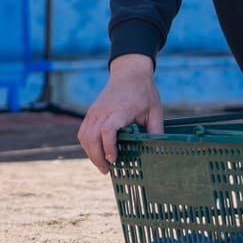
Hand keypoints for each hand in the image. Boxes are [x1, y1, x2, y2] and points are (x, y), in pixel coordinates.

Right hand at [76, 54, 162, 173]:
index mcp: (121, 110)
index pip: (108, 130)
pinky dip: (87, 145)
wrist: (129, 71)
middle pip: (92, 137)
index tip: (114, 160)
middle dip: (97, 157)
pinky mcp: (91, 112)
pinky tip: (97, 152)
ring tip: (102, 165)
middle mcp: (104, 111)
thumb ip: (156, 131)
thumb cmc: (144, 92)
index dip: (109, 147)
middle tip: (108, 170)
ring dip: (91, 153)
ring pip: (84, 136)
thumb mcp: (155, 111)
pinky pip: (83, 132)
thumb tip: (159, 152)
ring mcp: (95, 111)